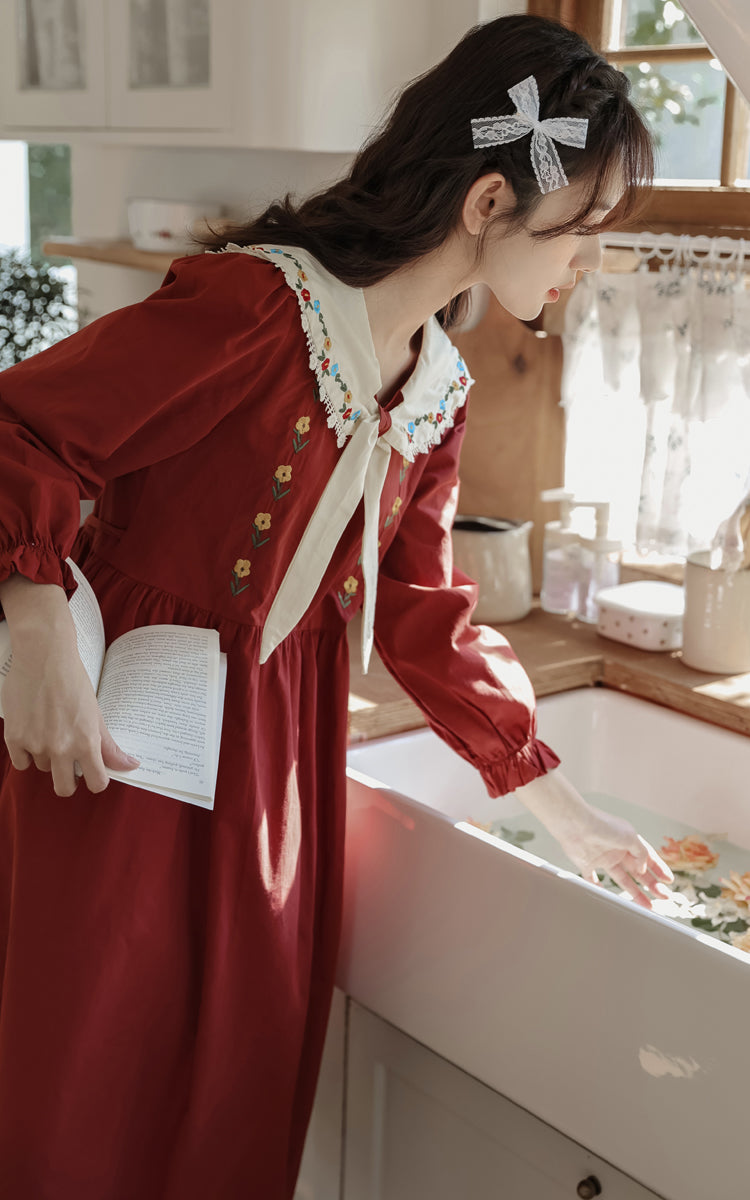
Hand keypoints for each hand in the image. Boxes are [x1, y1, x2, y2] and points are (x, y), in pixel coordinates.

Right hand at [0, 576, 139, 795]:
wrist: (44, 657)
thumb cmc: (73, 681)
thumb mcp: (96, 714)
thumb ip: (109, 745)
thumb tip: (131, 765)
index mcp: (86, 742)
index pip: (96, 783)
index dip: (96, 781)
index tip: (93, 774)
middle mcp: (61, 748)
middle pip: (65, 788)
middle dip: (70, 780)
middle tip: (69, 763)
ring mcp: (36, 745)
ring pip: (43, 768)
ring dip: (47, 757)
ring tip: (50, 730)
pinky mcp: (14, 738)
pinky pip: (21, 763)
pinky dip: (26, 752)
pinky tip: (33, 733)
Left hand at [514, 767, 673, 909]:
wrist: (575, 825)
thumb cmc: (602, 826)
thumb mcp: (631, 838)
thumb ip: (641, 854)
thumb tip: (643, 869)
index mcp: (628, 840)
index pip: (648, 856)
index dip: (659, 868)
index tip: (669, 881)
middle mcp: (616, 849)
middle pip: (638, 871)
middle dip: (652, 884)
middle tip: (664, 896)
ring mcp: (602, 857)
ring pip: (622, 879)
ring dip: (635, 892)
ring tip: (647, 905)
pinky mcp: (587, 863)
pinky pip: (593, 880)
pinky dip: (599, 888)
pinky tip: (608, 898)